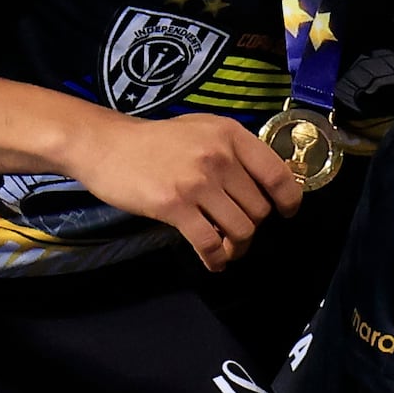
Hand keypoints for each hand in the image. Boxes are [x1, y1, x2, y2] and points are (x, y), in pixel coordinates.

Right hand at [85, 113, 306, 267]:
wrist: (105, 145)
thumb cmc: (156, 141)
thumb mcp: (202, 130)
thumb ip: (234, 150)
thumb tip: (267, 181)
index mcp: (231, 135)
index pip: (278, 174)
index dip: (289, 200)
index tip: (286, 213)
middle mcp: (219, 157)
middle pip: (258, 208)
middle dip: (253, 227)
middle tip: (239, 234)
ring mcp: (197, 182)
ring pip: (239, 229)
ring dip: (236, 246)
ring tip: (227, 249)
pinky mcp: (174, 205)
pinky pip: (209, 242)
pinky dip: (215, 258)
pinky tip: (213, 262)